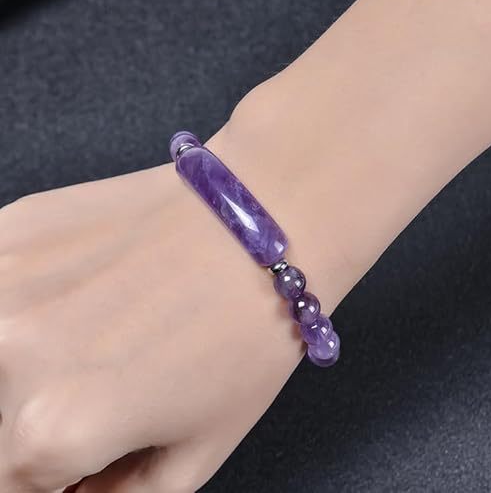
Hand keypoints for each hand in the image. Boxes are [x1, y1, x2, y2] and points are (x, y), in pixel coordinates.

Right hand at [0, 138, 303, 491]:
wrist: (262, 227)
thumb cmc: (246, 338)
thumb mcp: (194, 455)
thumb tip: (66, 491)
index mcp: (54, 426)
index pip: (10, 485)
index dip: (51, 474)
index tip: (82, 448)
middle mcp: (10, 350)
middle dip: (39, 418)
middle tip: (99, 386)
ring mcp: (5, 276)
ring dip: (27, 360)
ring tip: (93, 333)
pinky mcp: (15, 226)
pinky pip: (2, 289)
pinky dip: (27, 305)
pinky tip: (80, 291)